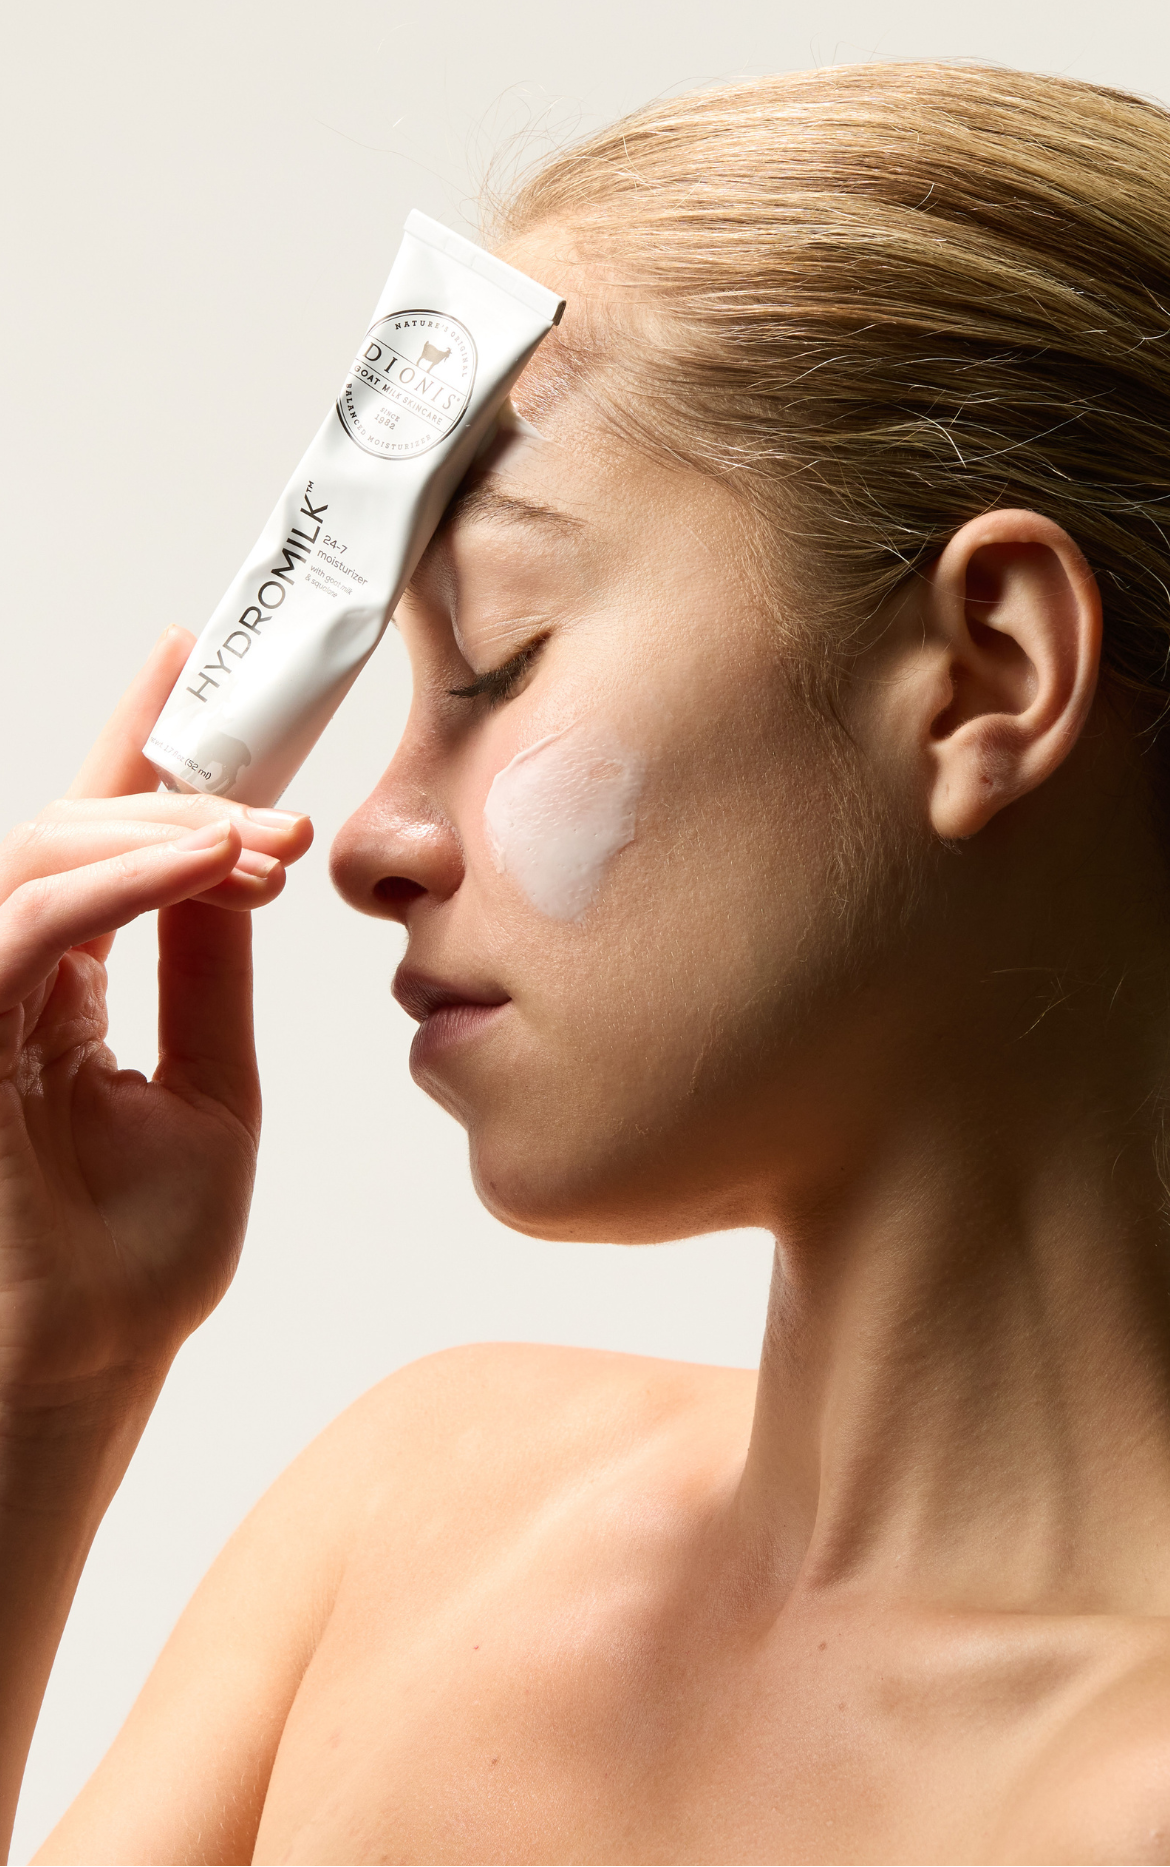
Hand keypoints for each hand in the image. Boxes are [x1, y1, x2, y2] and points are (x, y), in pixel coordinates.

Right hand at [0, 628, 312, 1412]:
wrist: (92, 1367)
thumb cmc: (138, 1261)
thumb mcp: (211, 1092)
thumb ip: (207, 974)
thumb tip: (238, 871)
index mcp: (56, 991)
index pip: (90, 842)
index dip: (133, 744)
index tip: (191, 659)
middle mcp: (5, 979)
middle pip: (67, 832)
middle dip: (181, 803)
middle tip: (284, 823)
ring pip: (36, 855)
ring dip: (154, 832)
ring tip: (253, 842)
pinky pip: (26, 921)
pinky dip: (114, 881)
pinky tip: (204, 862)